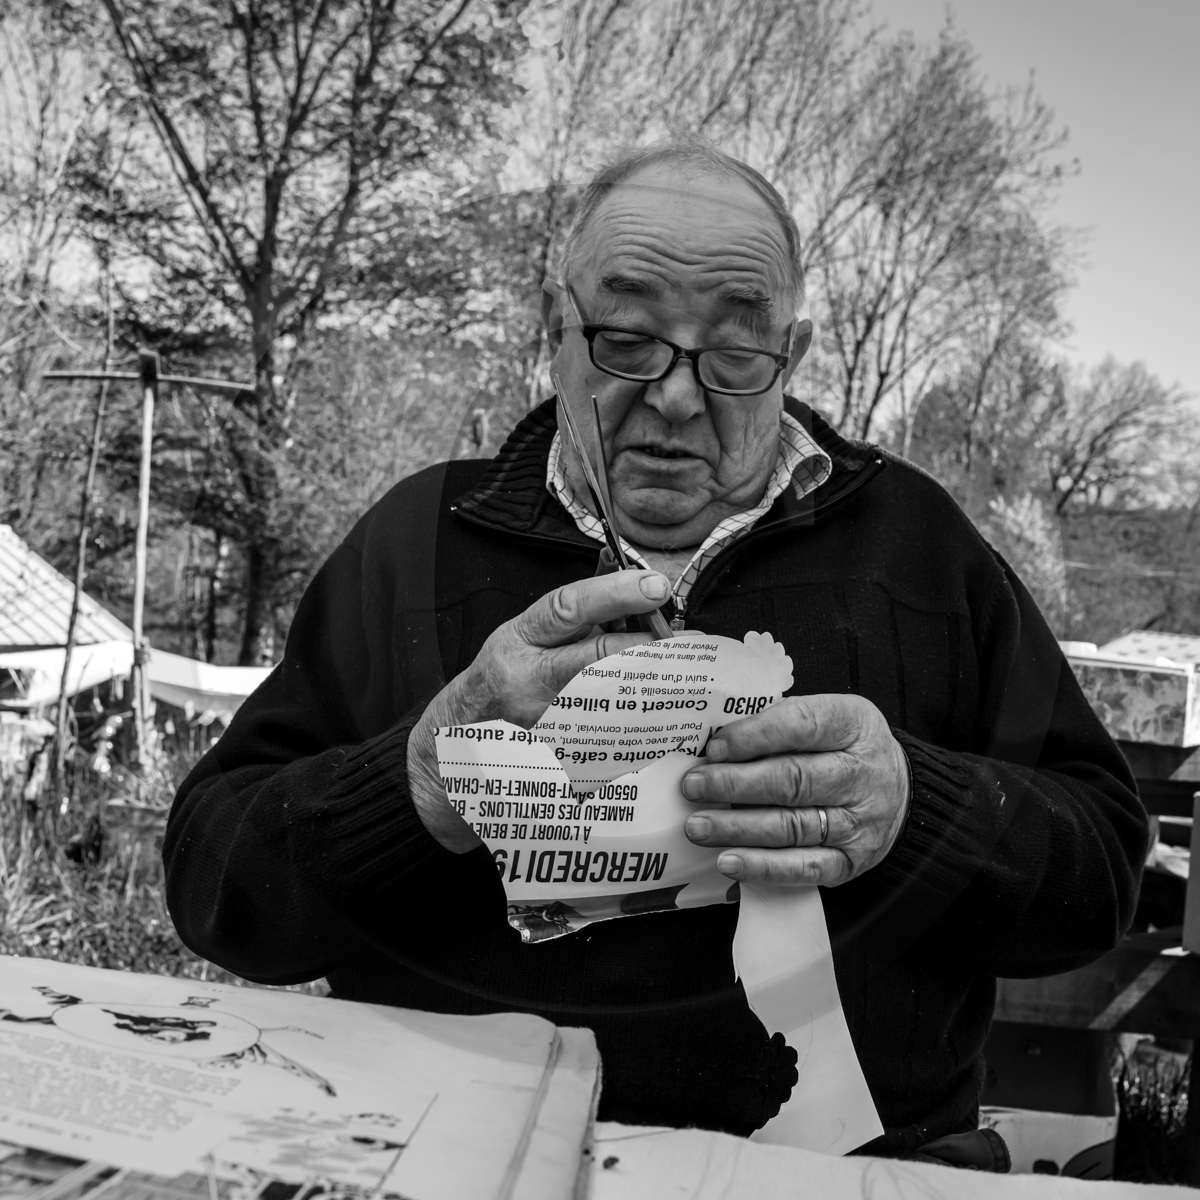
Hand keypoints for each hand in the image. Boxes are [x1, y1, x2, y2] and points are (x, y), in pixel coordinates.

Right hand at [408, 570, 669, 850]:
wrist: (456, 748)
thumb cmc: (499, 681)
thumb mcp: (523, 636)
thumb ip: (572, 611)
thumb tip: (623, 574)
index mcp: (516, 641)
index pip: (567, 608)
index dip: (615, 592)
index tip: (655, 585)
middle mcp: (527, 682)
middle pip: (598, 657)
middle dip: (648, 643)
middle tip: (683, 637)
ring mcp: (543, 724)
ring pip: (612, 699)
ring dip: (654, 683)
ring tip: (683, 670)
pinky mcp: (559, 758)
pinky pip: (611, 738)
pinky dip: (643, 721)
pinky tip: (667, 713)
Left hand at [681, 694, 910, 886]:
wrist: (900, 791)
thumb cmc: (844, 748)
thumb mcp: (827, 717)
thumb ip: (780, 724)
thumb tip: (718, 745)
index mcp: (853, 725)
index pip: (801, 726)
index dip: (753, 736)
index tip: (715, 747)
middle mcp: (861, 774)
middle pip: (793, 780)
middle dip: (735, 784)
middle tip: (694, 787)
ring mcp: (859, 821)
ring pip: (793, 827)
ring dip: (738, 828)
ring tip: (699, 826)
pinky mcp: (852, 861)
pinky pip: (805, 868)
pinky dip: (764, 867)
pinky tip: (729, 861)